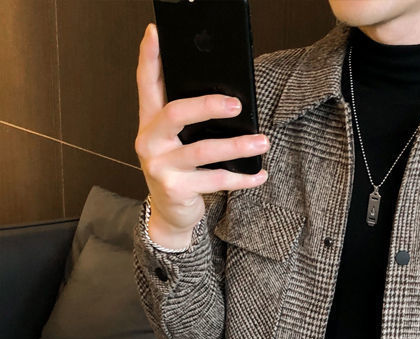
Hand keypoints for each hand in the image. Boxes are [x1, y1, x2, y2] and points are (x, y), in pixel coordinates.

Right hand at [134, 22, 270, 245]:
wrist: (170, 213)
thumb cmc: (179, 170)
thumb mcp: (176, 141)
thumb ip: (188, 120)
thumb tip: (227, 96)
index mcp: (149, 122)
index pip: (146, 83)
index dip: (150, 58)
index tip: (156, 33)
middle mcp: (150, 141)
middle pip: (177, 114)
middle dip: (208, 105)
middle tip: (238, 104)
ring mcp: (161, 166)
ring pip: (204, 151)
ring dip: (237, 146)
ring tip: (262, 141)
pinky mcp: (176, 189)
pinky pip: (217, 181)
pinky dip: (243, 178)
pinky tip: (260, 174)